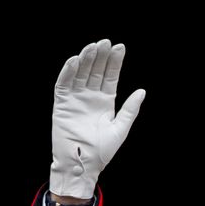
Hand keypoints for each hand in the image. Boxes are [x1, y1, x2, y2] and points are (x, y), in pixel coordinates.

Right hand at [50, 39, 145, 198]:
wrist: (83, 164)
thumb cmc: (102, 150)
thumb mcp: (121, 128)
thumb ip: (130, 109)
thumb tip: (142, 91)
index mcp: (105, 102)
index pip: (110, 77)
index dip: (114, 62)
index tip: (120, 47)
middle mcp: (90, 97)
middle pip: (95, 71)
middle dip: (101, 56)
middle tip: (106, 41)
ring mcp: (75, 99)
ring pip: (80, 74)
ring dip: (85, 60)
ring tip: (93, 46)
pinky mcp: (62, 104)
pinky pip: (63, 85)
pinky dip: (68, 72)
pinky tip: (75, 60)